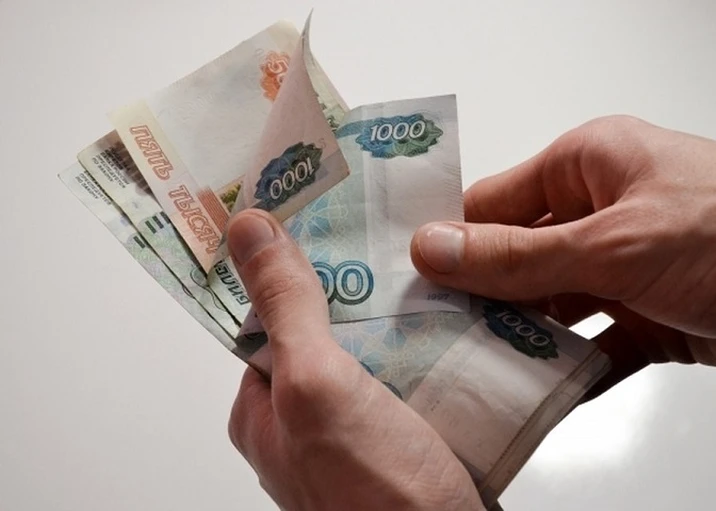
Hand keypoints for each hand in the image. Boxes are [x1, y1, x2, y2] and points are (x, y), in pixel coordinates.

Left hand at [226, 210, 483, 510]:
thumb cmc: (375, 498)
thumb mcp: (316, 387)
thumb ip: (284, 308)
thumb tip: (247, 230)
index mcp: (266, 406)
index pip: (269, 313)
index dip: (291, 263)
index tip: (319, 216)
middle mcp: (309, 417)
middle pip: (330, 326)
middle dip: (359, 286)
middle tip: (391, 236)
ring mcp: (361, 428)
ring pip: (378, 346)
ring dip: (403, 312)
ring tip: (432, 268)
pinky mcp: (409, 434)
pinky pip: (417, 371)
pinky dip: (434, 343)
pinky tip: (457, 320)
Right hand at [411, 115, 715, 389]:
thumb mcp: (614, 242)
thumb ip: (519, 255)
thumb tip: (432, 247)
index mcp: (586, 166)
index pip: (494, 203)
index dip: (448, 242)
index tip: (405, 283)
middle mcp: (602, 212)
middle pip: (517, 259)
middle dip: (480, 299)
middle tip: (427, 338)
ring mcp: (626, 267)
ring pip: (551, 306)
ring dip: (521, 338)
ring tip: (470, 371)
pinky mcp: (650, 316)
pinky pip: (593, 344)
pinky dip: (569, 369)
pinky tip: (536, 393)